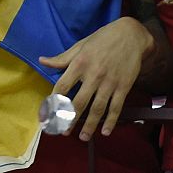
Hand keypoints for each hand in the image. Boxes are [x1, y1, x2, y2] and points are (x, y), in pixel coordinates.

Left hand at [38, 16, 151, 140]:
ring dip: (89, 125)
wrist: (130, 35)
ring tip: (83, 137)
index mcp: (79, 64)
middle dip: (69, 119)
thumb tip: (42, 61)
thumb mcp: (79, 46)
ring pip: (98, 108)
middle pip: (79, 102)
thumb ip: (62, 58)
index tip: (48, 114)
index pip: (62, 87)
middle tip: (62, 131)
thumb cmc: (101, 39)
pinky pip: (116, 107)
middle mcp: (93, 75)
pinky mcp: (123, 86)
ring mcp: (109, 82)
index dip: (53, 102)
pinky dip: (111, 121)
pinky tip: (105, 131)